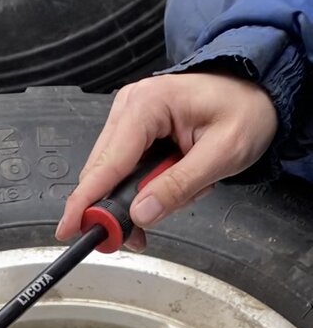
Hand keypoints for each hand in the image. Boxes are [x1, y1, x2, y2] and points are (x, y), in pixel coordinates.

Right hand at [56, 72, 278, 249]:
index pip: (108, 163)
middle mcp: (129, 107)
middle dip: (120, 209)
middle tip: (139, 236)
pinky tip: (174, 184)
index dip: (86, 202)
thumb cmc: (246, 110)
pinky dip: (147, 188)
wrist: (258, 90)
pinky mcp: (134, 131)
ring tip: (184, 192)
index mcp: (147, 105)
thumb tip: (141, 213)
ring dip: (141, 198)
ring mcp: (128, 118)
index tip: (69, 229)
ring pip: (113, 177)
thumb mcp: (223, 153)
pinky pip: (126, 171)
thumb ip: (179, 185)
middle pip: (102, 173)